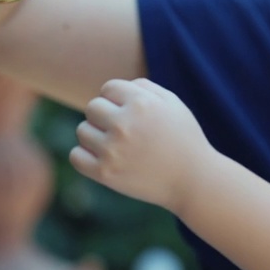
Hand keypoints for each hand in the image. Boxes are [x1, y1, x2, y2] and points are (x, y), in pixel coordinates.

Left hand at [71, 78, 217, 214]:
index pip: (108, 88)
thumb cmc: (183, 139)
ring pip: (82, 130)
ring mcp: (112, 150)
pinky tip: (102, 158)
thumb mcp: (172, 104)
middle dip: (105, 116)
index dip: (117, 99)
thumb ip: (143, 88)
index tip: (130, 113)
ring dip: (95, 136)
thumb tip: (111, 89)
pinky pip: (76, 156)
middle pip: (92, 107)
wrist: (193, 181)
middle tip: (122, 131)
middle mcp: (124, 124)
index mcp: (141, 103)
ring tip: (115, 145)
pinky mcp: (105, 174)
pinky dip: (85, 156)